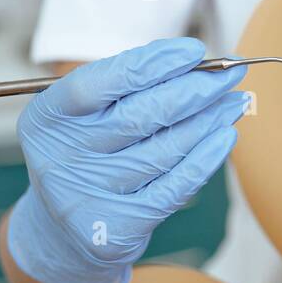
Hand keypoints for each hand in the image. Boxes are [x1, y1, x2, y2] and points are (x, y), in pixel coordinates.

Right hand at [9, 38, 248, 282]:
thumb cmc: (85, 154)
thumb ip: (125, 88)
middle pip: (139, 116)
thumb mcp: (84, 117)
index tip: (194, 51)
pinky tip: (226, 135)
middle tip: (230, 74)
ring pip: (164, 150)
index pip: (99, 82)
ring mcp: (88, 196)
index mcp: (47, 118)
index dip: (150, 63)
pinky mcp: (119, 227)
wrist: (61, 232)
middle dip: (194, 90)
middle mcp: (61, 157)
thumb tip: (191, 61)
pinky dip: (206, 158)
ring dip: (208, 121)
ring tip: (235, 101)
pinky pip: (175, 187)